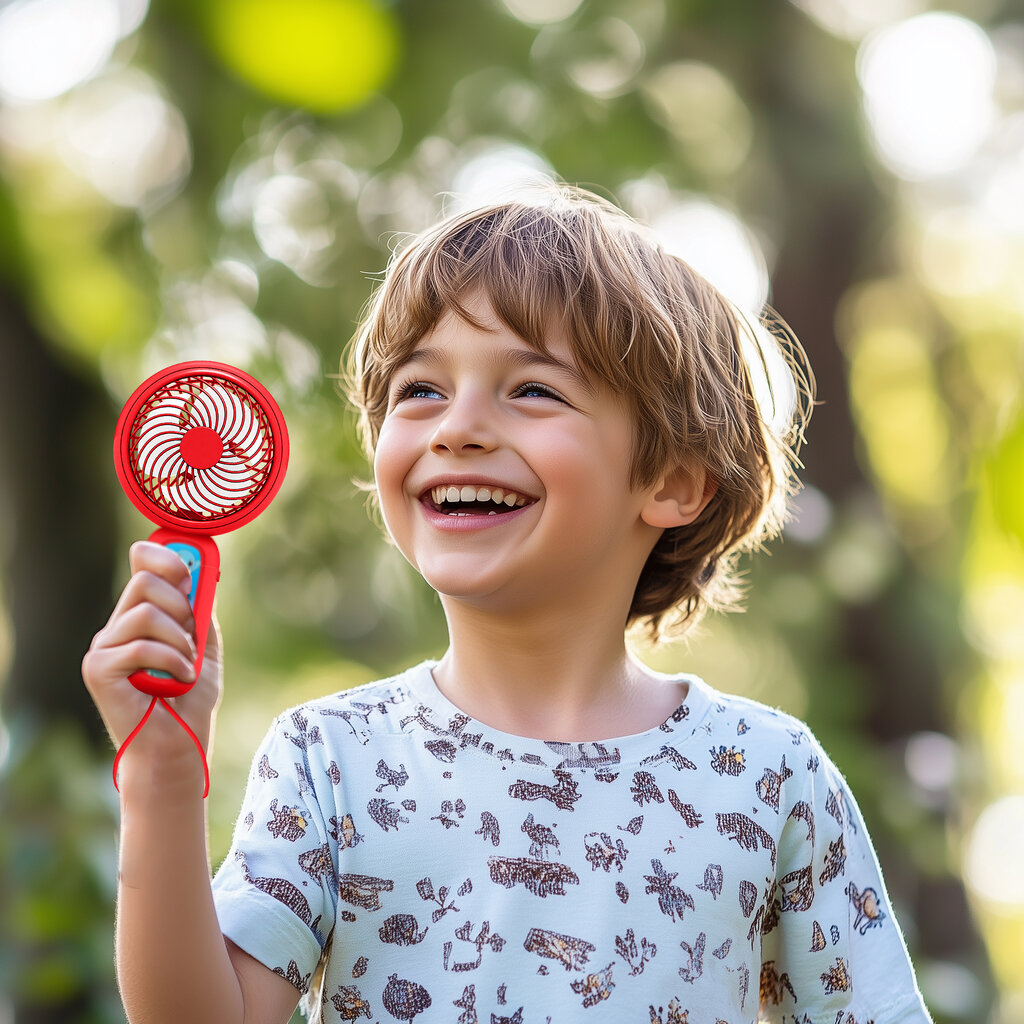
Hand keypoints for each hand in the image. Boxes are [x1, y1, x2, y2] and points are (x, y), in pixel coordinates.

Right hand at [82, 541, 222, 777]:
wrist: (179, 745)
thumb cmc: (190, 700)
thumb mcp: (206, 646)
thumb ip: (201, 611)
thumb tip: (205, 571)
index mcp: (140, 617)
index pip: (141, 565)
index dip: (164, 557)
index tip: (189, 573)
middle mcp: (116, 628)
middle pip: (144, 581)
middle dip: (180, 604)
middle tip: (191, 636)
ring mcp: (103, 648)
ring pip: (145, 612)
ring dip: (179, 639)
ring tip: (185, 665)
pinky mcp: (98, 669)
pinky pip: (141, 645)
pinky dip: (171, 661)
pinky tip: (178, 679)